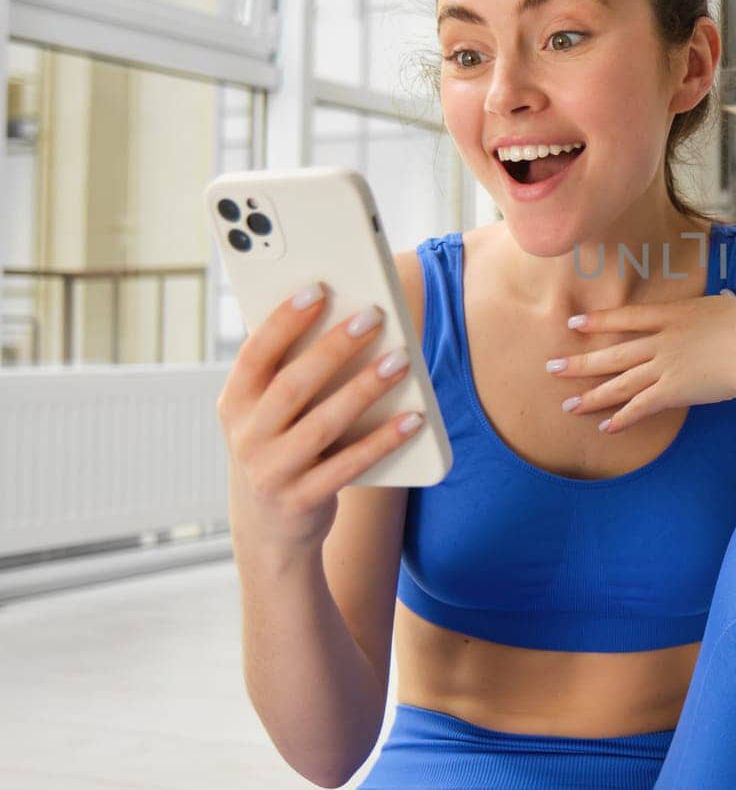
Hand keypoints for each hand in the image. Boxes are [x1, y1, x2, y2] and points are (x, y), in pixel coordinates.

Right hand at [215, 285, 422, 554]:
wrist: (268, 532)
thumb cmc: (280, 449)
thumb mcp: (268, 415)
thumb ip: (292, 374)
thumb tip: (347, 319)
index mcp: (235, 404)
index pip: (255, 354)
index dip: (283, 321)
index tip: (317, 289)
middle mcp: (247, 437)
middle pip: (293, 385)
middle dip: (334, 348)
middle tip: (373, 317)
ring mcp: (272, 471)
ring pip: (323, 424)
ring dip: (364, 389)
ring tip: (401, 361)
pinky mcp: (302, 500)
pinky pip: (349, 466)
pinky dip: (384, 440)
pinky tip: (415, 418)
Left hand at [548, 289, 735, 433]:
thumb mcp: (733, 305)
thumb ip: (722, 305)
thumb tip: (730, 296)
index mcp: (675, 314)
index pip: (628, 317)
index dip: (599, 321)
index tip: (575, 323)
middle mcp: (663, 340)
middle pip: (613, 353)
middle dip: (580, 362)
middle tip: (551, 368)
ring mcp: (666, 366)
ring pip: (619, 383)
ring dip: (591, 396)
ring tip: (567, 406)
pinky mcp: (674, 391)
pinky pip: (641, 408)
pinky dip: (621, 418)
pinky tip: (605, 427)